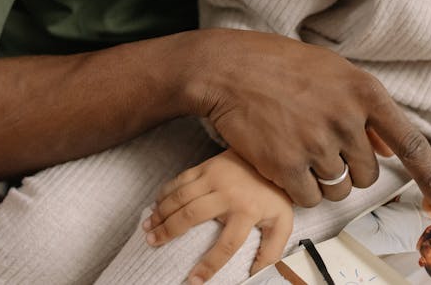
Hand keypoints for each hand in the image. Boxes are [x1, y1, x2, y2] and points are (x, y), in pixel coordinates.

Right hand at [143, 149, 293, 282]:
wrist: (271, 158)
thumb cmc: (273, 195)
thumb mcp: (282, 223)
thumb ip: (272, 250)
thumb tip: (256, 275)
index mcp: (248, 211)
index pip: (226, 245)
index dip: (209, 265)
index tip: (193, 281)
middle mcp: (229, 193)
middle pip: (192, 216)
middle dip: (168, 232)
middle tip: (152, 244)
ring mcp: (217, 177)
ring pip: (181, 197)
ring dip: (162, 213)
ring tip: (149, 228)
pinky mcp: (208, 165)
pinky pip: (181, 179)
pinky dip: (165, 192)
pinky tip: (156, 204)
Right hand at [185, 29, 430, 208]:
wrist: (228, 69)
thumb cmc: (281, 65)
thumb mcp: (333, 72)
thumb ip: (366, 108)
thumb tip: (391, 147)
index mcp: (364, 92)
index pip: (410, 141)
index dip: (430, 174)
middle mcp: (346, 119)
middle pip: (368, 174)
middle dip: (350, 169)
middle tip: (322, 147)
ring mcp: (316, 143)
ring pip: (339, 189)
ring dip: (323, 181)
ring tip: (299, 149)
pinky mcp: (286, 164)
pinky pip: (309, 198)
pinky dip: (299, 190)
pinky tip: (283, 162)